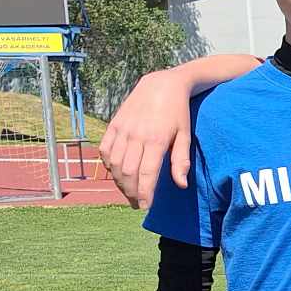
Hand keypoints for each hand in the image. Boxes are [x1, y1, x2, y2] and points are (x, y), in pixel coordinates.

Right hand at [100, 67, 194, 206]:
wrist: (161, 84)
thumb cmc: (177, 112)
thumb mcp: (185, 135)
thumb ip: (181, 161)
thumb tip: (181, 185)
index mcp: (157, 140)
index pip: (147, 174)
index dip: (145, 193)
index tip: (146, 206)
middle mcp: (136, 135)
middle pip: (127, 172)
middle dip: (131, 192)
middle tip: (137, 203)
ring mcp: (122, 129)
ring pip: (113, 163)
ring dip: (118, 182)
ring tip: (128, 191)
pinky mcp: (114, 124)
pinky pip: (105, 149)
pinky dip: (107, 164)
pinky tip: (116, 173)